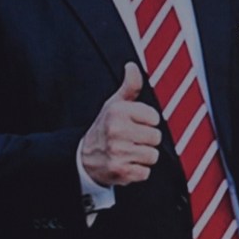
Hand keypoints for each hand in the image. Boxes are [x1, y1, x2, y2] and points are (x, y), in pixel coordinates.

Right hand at [80, 62, 161, 186]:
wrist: (82, 158)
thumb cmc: (104, 128)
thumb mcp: (114, 104)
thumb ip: (130, 86)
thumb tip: (132, 66)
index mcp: (118, 112)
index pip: (155, 118)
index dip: (148, 122)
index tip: (136, 124)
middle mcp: (116, 131)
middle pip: (156, 138)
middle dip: (146, 140)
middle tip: (131, 140)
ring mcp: (118, 152)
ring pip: (153, 156)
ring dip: (143, 157)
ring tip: (128, 152)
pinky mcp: (120, 171)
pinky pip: (145, 172)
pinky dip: (138, 171)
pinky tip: (126, 164)